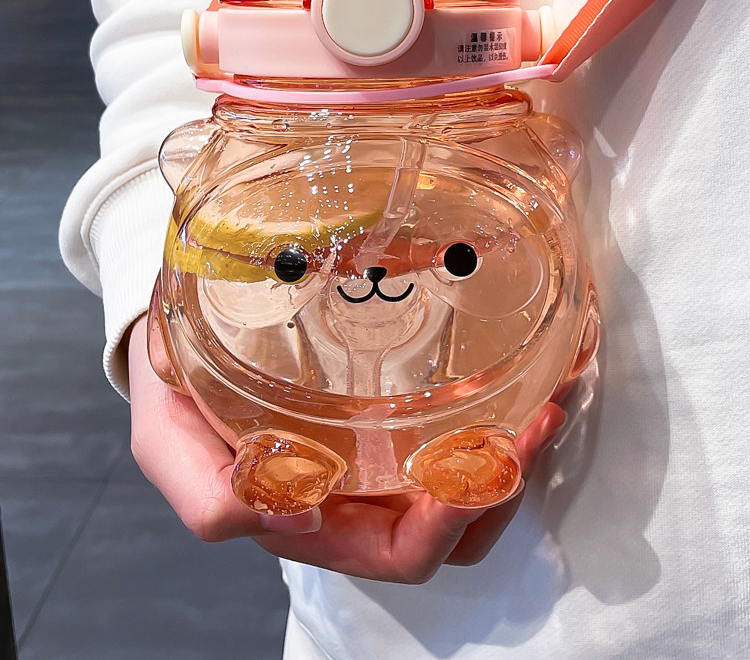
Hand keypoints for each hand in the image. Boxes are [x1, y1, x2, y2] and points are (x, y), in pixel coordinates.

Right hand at [129, 314, 565, 582]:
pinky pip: (461, 419)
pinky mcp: (397, 400)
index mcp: (316, 519)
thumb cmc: (174, 388)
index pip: (399, 552)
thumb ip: (204, 490)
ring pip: (473, 481)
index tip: (472, 470)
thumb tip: (286, 519)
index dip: (444, 528)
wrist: (180, 325)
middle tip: (538, 419)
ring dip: (518, 448)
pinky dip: (503, 401)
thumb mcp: (167, 439)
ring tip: (549, 391)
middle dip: (504, 483)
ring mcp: (385, 448)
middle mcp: (361, 494)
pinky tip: (531, 360)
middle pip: (457, 527)